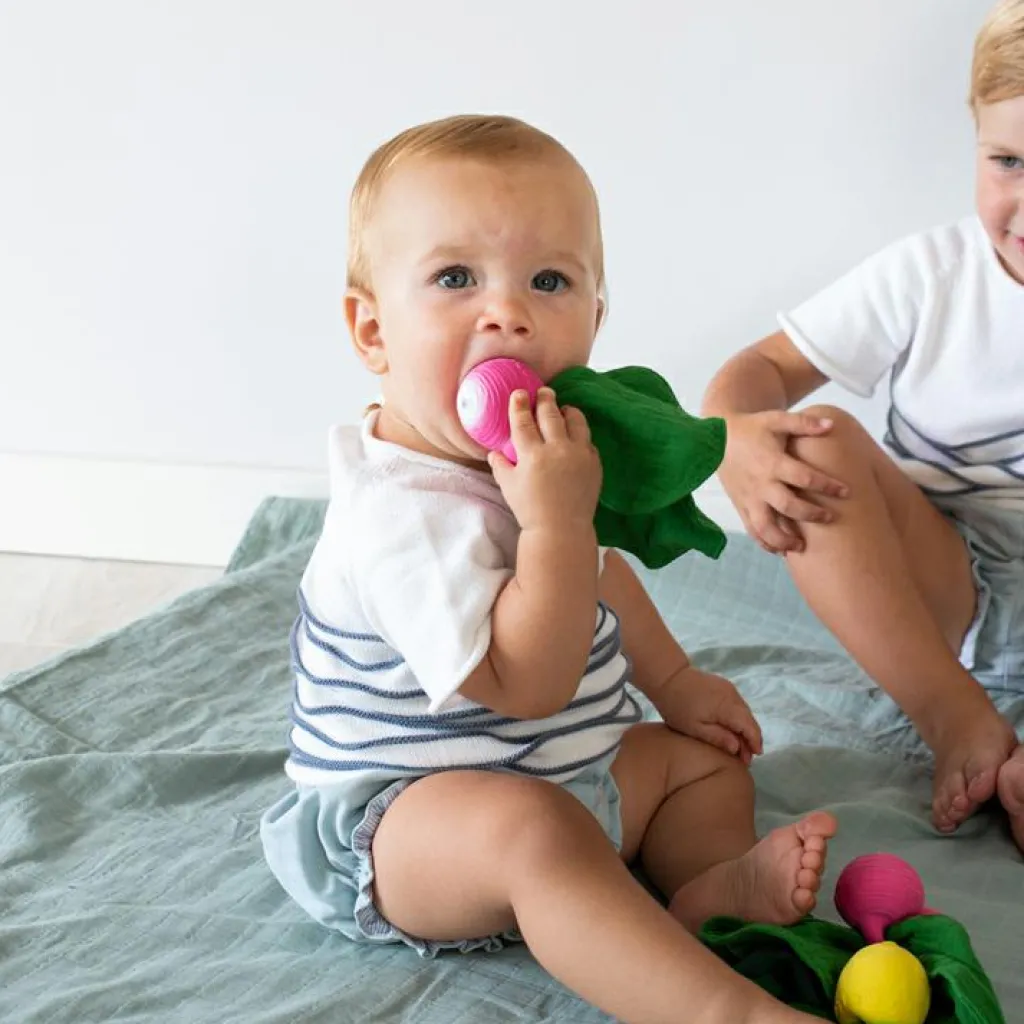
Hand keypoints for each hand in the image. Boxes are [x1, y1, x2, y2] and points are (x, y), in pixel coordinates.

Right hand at [490, 387, 601, 532]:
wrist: (561, 529)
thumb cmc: (530, 510)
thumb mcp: (508, 487)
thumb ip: (500, 465)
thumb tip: (493, 452)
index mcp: (532, 454)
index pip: (523, 421)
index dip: (519, 405)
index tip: (519, 393)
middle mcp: (557, 449)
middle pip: (550, 414)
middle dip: (545, 399)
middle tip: (543, 392)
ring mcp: (579, 455)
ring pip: (576, 421)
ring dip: (568, 412)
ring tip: (564, 409)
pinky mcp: (594, 463)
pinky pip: (588, 441)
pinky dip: (580, 435)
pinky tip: (575, 436)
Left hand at [652, 667, 762, 763]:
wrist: (668, 677)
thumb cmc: (678, 706)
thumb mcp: (694, 728)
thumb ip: (718, 738)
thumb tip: (738, 748)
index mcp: (727, 707)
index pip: (750, 727)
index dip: (754, 742)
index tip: (754, 756)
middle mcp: (733, 696)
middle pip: (749, 720)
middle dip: (750, 738)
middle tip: (745, 757)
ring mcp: (729, 689)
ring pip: (744, 712)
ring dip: (745, 728)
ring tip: (739, 745)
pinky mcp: (724, 685)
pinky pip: (737, 704)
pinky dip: (738, 718)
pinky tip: (732, 728)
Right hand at [719, 411, 847, 554]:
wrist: (716, 438)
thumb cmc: (752, 428)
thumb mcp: (776, 419)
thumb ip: (803, 423)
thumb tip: (831, 425)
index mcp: (772, 462)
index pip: (803, 478)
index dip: (826, 486)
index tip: (846, 492)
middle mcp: (761, 484)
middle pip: (788, 506)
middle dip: (810, 515)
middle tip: (830, 518)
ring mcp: (749, 498)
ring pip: (765, 526)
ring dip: (783, 540)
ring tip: (802, 547)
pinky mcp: (740, 506)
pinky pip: (752, 530)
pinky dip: (765, 543)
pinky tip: (780, 550)